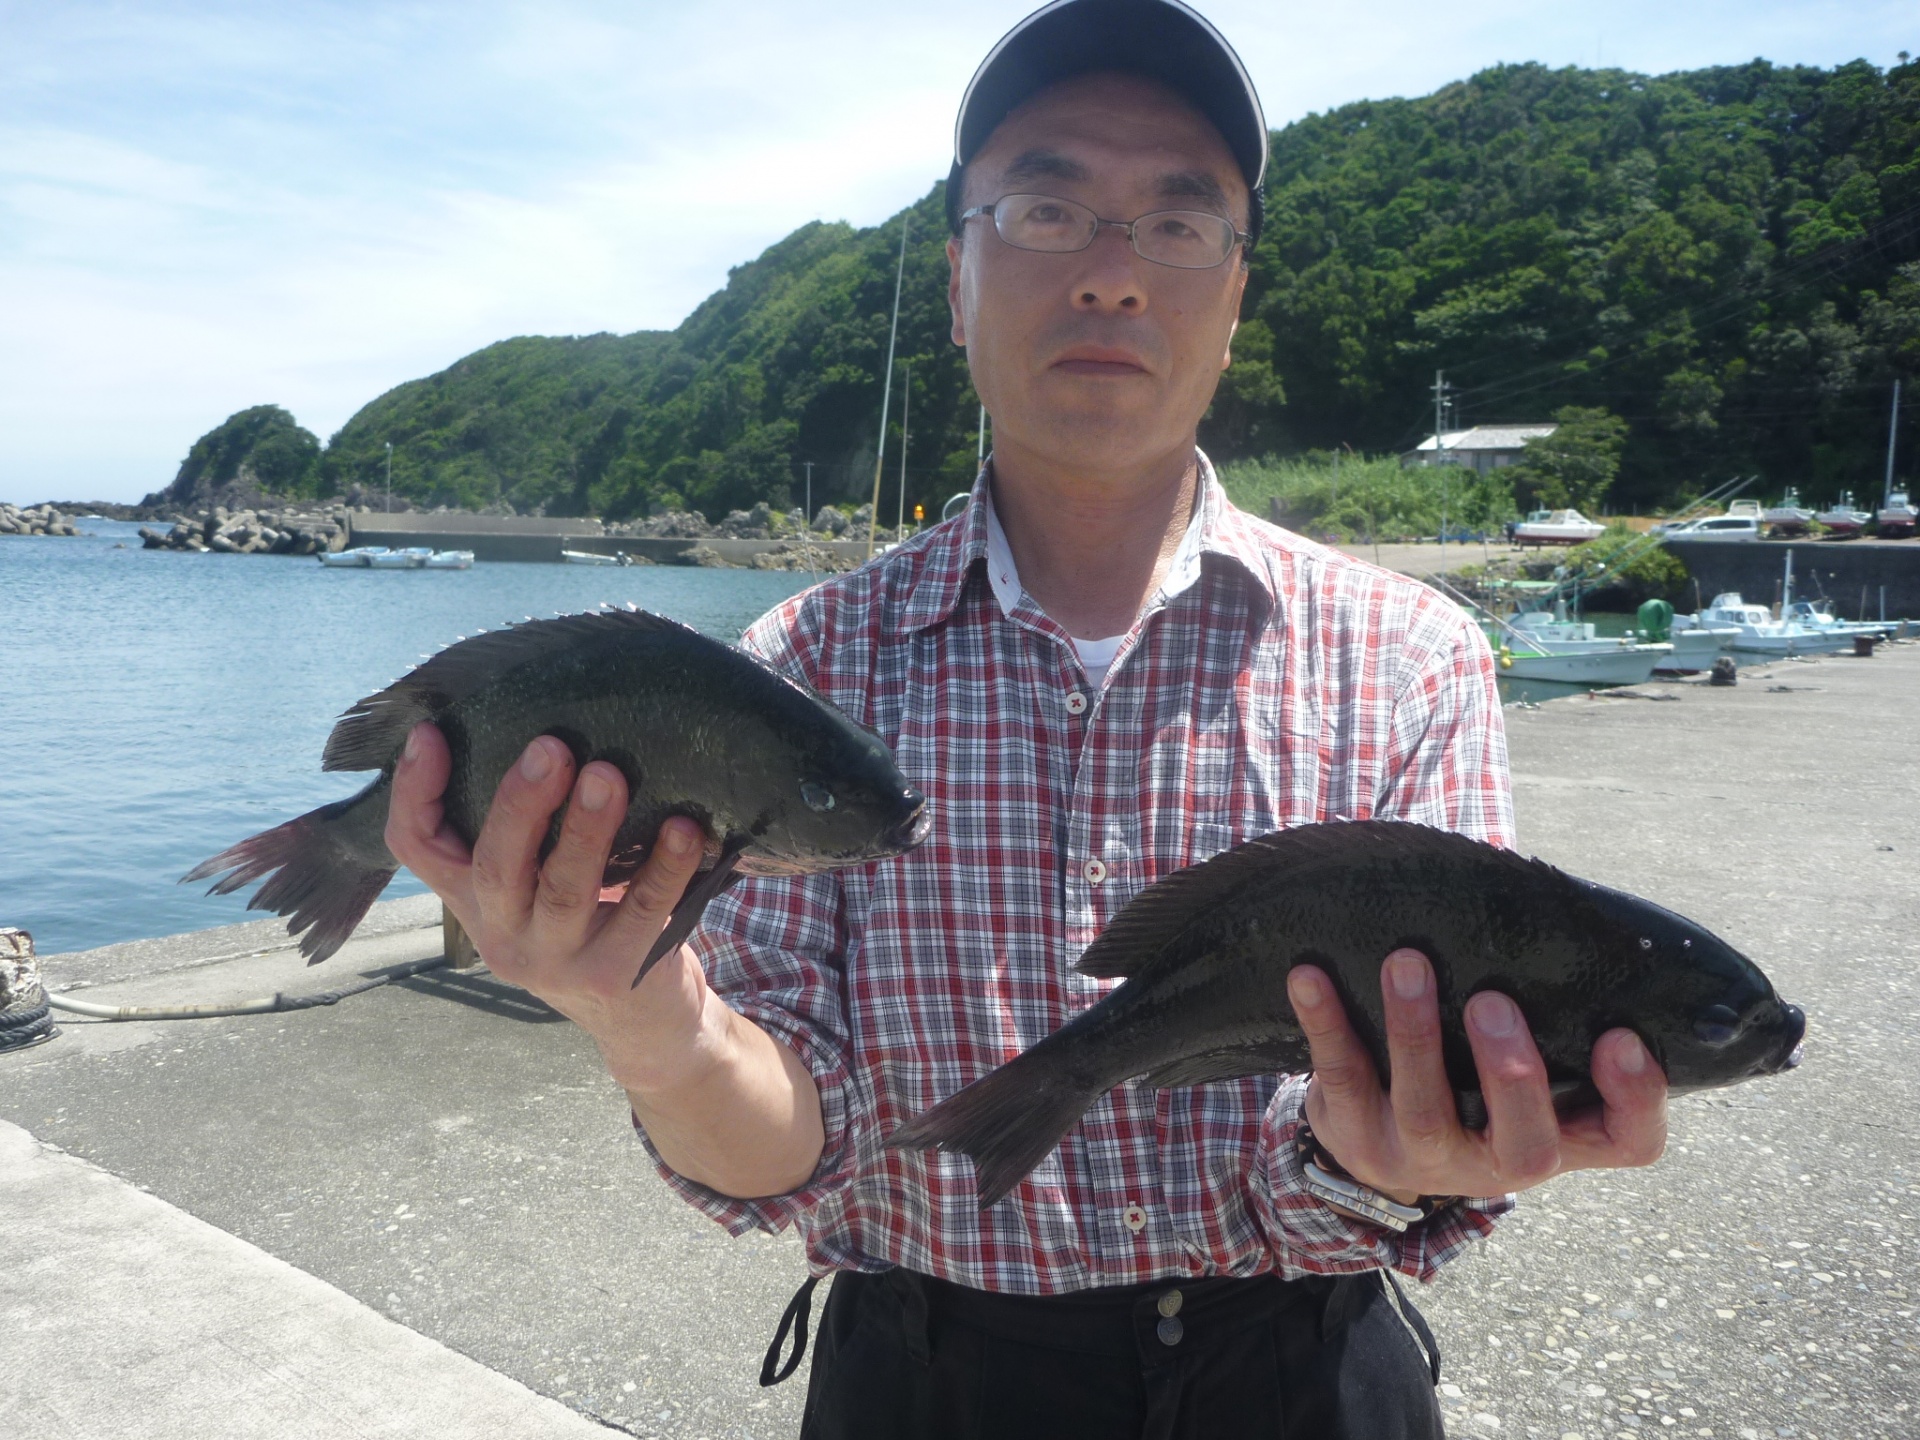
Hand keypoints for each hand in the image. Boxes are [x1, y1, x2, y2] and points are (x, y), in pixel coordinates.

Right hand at [384, 722, 711, 1088]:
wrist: (645, 1023)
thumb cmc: (593, 924)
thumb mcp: (542, 884)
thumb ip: (534, 829)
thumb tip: (558, 727)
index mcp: (475, 900)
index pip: (416, 848)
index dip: (413, 793)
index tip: (429, 733)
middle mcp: (503, 933)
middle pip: (493, 866)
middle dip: (520, 803)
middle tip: (552, 746)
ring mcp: (556, 961)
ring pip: (563, 891)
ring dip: (588, 830)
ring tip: (609, 774)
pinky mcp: (614, 976)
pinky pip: (642, 914)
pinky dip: (666, 868)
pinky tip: (685, 829)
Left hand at [1288, 948, 1667, 1205]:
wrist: (1379, 1140)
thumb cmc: (1476, 1078)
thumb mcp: (1526, 1063)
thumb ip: (1555, 1010)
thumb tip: (1555, 906)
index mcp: (1563, 1139)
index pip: (1629, 1141)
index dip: (1636, 1097)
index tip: (1621, 1036)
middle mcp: (1499, 1160)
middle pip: (1527, 1146)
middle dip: (1512, 1074)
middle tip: (1493, 1000)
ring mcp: (1424, 1157)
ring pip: (1424, 1108)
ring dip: (1414, 1032)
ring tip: (1406, 963)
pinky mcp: (1356, 1135)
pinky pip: (1342, 1076)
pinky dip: (1326, 1022)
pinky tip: (1310, 976)